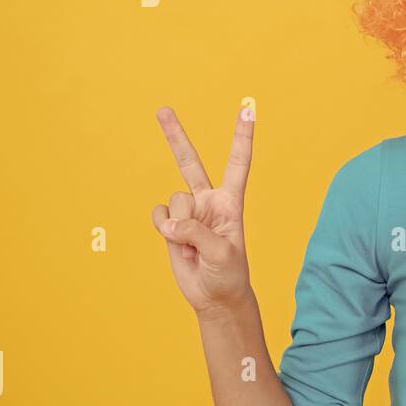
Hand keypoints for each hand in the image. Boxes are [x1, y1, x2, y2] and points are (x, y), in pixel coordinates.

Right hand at [151, 105, 253, 316]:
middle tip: (162, 109)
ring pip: (174, 201)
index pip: (237, 163)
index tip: (247, 109)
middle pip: (189, 162)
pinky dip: (163, 228)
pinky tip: (176, 242)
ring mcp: (187, 212)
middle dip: (175, 136)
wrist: (213, 296)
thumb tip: (169, 224)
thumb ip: (196, 234)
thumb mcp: (221, 254)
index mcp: (230, 202)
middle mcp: (208, 201)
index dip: (241, 137)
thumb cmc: (228, 274)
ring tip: (192, 245)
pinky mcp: (170, 225)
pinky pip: (158, 215)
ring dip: (178, 225)